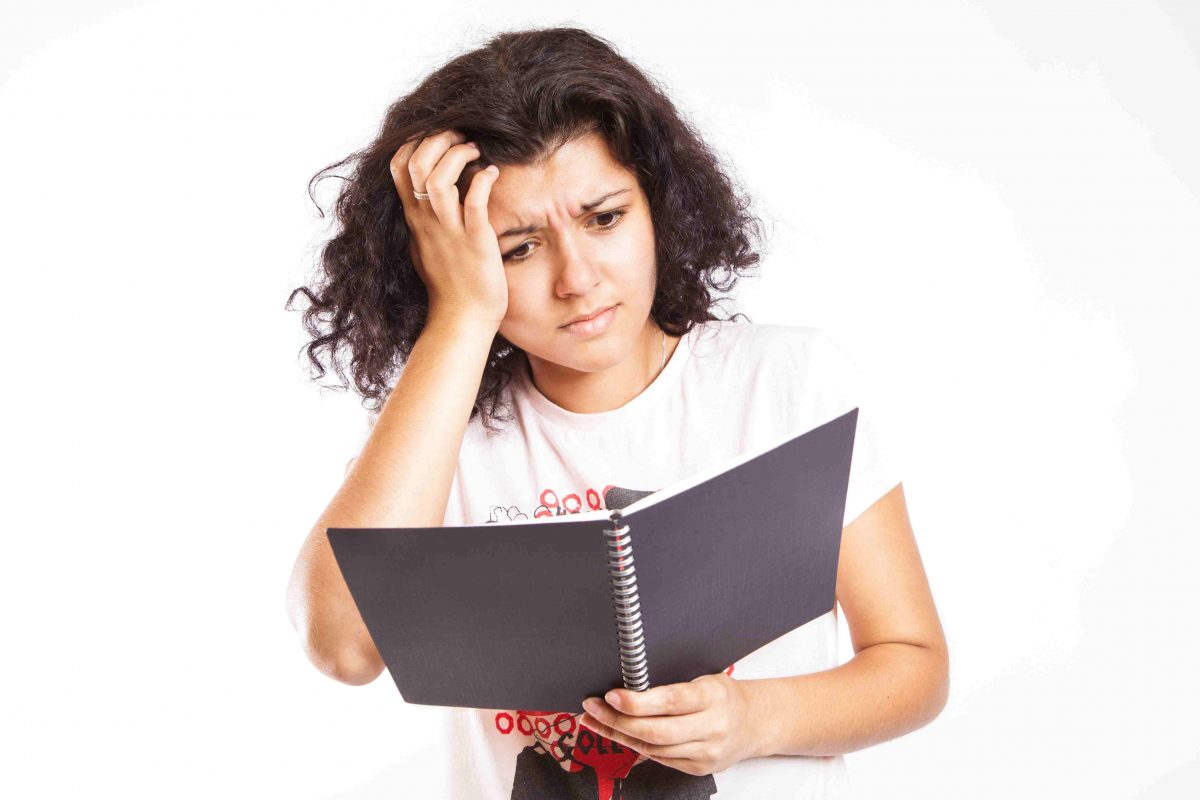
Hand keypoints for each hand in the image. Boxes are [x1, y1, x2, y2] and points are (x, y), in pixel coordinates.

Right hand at [388, 129, 507, 326]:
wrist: (463, 317)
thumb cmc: (450, 283)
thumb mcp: (425, 245)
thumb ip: (424, 220)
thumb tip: (426, 198)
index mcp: (415, 218)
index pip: (399, 167)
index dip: (415, 143)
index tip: (438, 138)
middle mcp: (427, 221)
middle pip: (416, 165)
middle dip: (437, 139)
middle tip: (460, 135)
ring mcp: (449, 230)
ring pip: (438, 180)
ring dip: (457, 155)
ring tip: (474, 149)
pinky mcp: (475, 240)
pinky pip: (474, 202)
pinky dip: (482, 180)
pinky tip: (492, 173)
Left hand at [579, 672, 760, 776]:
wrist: (754, 723)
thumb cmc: (723, 696)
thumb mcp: (704, 678)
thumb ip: (672, 685)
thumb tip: (628, 684)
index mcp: (713, 697)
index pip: (671, 701)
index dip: (638, 701)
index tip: (612, 695)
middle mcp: (712, 727)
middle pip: (656, 731)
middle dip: (618, 720)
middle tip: (592, 707)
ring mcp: (706, 752)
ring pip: (653, 748)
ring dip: (618, 734)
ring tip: (595, 719)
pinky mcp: (698, 769)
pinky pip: (659, 759)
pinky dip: (635, 746)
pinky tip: (618, 734)